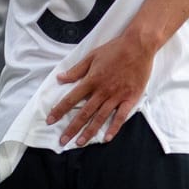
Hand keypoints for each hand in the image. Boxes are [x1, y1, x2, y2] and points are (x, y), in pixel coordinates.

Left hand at [44, 27, 156, 145]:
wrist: (138, 46)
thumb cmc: (115, 49)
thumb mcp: (92, 56)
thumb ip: (76, 70)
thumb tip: (60, 78)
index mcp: (92, 80)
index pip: (71, 99)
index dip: (59, 110)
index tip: (50, 120)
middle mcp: (102, 91)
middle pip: (84, 113)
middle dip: (72, 128)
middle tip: (63, 141)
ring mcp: (116, 96)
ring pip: (100, 118)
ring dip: (89, 132)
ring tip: (80, 143)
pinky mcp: (130, 98)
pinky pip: (121, 116)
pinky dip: (114, 128)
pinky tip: (106, 138)